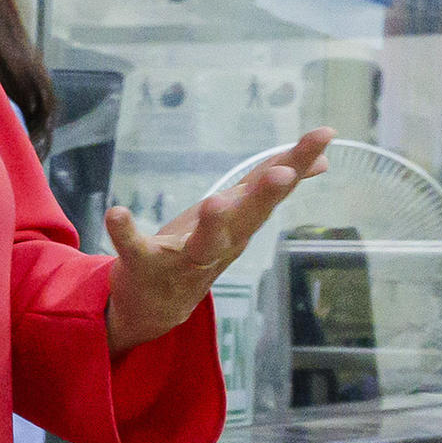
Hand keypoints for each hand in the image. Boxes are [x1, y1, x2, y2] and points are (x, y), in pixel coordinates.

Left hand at [104, 127, 332, 349]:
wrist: (157, 308)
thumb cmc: (201, 251)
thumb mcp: (239, 217)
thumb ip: (271, 188)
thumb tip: (323, 161)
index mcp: (242, 224)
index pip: (274, 189)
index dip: (300, 161)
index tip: (324, 134)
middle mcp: (221, 244)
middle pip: (249, 218)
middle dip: (265, 194)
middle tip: (282, 171)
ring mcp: (185, 260)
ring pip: (204, 244)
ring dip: (212, 224)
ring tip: (215, 202)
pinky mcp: (145, 268)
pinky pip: (136, 250)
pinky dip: (126, 232)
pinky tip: (117, 213)